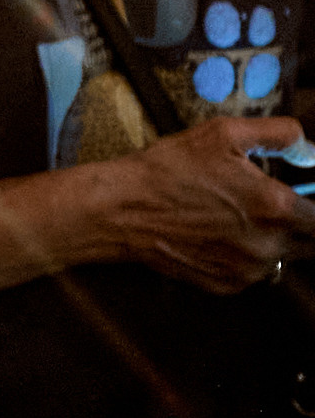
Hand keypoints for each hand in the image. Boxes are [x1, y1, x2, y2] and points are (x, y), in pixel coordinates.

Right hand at [101, 116, 314, 292]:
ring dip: (274, 240)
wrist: (122, 209)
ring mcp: (249, 268)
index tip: (301, 196)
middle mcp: (269, 244)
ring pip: (283, 257)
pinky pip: (255, 272)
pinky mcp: (229, 284)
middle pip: (312, 242)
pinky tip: (220, 234)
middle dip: (300, 223)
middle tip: (269, 204)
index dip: (314, 205)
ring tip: (240, 218)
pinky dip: (247, 256)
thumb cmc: (168, 169)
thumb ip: (278, 134)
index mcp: (276, 206)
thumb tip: (308, 147)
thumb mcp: (222, 133)